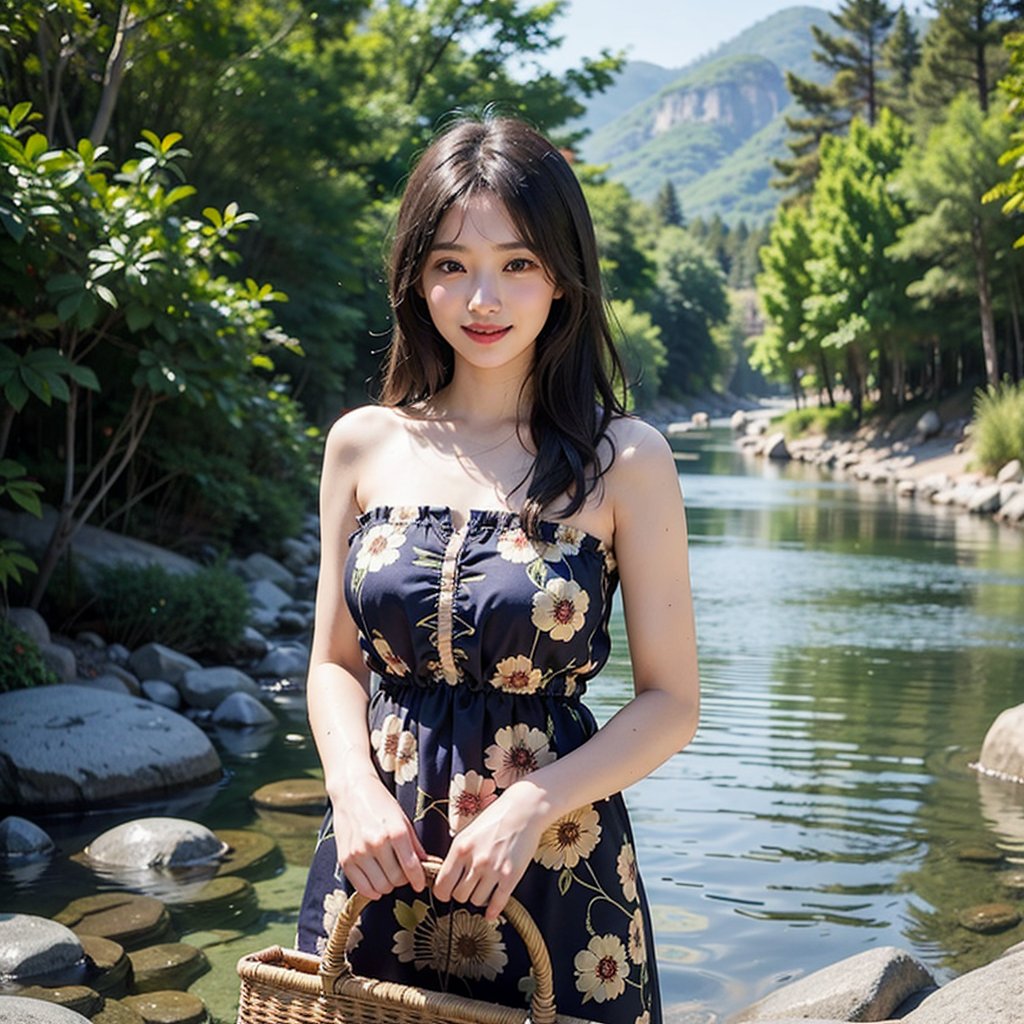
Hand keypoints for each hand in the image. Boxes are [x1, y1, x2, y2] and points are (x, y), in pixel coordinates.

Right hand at [331, 776, 426, 899]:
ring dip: (388, 885)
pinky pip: (361, 887)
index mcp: (395, 831)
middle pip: (396, 879)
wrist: (352, 791)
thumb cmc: (381, 803)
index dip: (418, 880)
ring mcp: (359, 852)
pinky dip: (372, 890)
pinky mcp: (345, 859)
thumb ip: (415, 845)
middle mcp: (376, 843)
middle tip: (403, 873)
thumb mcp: (403, 819)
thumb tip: (430, 865)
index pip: (411, 867)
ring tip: (389, 874)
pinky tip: (376, 881)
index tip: (420, 884)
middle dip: (403, 880)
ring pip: (380, 886)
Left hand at [433, 781, 548, 920]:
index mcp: (460, 848)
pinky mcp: (510, 876)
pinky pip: (497, 903)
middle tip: (468, 888)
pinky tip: (491, 913)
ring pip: (476, 901)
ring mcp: (493, 870)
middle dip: (462, 894)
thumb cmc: (495, 818)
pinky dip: (493, 912)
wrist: (523, 810)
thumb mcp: (468, 833)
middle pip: (459, 896)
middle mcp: (474, 861)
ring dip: (478, 898)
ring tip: (483, 890)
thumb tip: (448, 876)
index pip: (441, 886)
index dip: (443, 892)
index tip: (448, 892)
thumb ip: (458, 855)